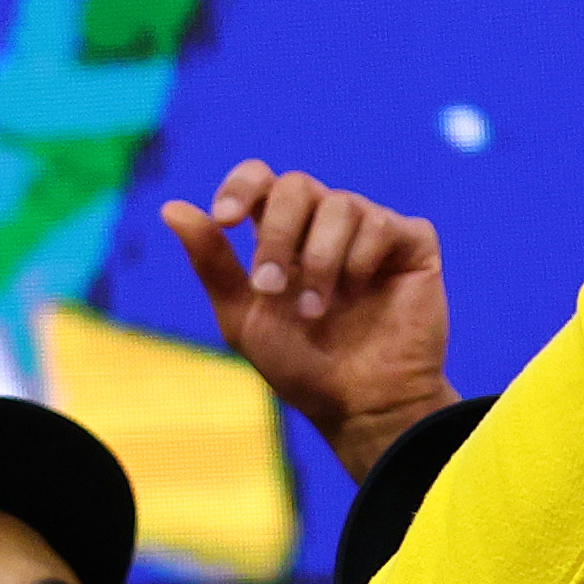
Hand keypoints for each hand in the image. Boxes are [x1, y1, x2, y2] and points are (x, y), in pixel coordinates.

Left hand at [160, 160, 448, 476]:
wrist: (359, 404)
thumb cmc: (302, 366)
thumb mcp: (243, 317)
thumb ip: (212, 262)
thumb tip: (170, 208)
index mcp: (282, 234)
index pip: (261, 179)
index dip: (242, 185)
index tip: (227, 219)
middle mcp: (325, 224)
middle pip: (296, 185)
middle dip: (278, 235)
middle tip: (270, 288)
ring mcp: (370, 231)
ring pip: (340, 203)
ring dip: (321, 259)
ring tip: (317, 311)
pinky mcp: (412, 244)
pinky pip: (383, 224)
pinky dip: (363, 257)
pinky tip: (361, 291)